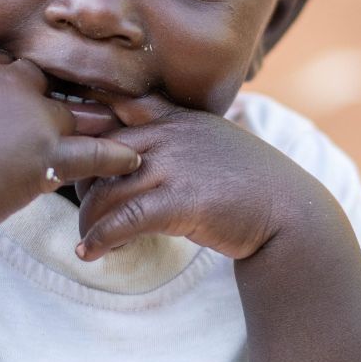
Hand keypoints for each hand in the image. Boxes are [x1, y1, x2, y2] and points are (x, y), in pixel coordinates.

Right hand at [0, 50, 141, 231]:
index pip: (16, 62)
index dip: (29, 77)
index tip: (40, 85)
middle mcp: (12, 84)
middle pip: (57, 81)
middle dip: (74, 89)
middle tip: (99, 96)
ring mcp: (35, 117)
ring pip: (83, 112)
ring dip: (105, 119)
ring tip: (129, 123)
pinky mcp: (49, 155)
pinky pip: (96, 153)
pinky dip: (117, 156)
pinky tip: (133, 159)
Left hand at [74, 96, 310, 261]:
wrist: (289, 211)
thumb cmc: (248, 180)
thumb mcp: (209, 141)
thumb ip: (173, 135)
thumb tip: (133, 146)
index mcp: (175, 116)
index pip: (112, 108)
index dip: (84, 132)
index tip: (70, 157)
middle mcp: (171, 135)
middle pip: (99, 153)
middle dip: (80, 183)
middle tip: (81, 209)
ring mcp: (176, 167)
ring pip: (106, 189)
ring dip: (87, 220)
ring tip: (87, 239)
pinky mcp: (181, 203)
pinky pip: (124, 220)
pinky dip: (100, 239)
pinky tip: (90, 253)